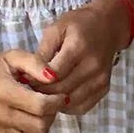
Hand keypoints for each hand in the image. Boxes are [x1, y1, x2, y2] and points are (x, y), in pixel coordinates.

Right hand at [0, 47, 66, 132]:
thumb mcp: (14, 56)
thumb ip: (36, 63)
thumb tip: (54, 78)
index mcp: (4, 92)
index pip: (41, 106)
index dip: (57, 102)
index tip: (59, 96)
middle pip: (40, 126)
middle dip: (51, 115)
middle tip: (49, 105)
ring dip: (42, 130)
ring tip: (39, 116)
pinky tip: (28, 127)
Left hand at [20, 0, 126, 115]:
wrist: (107, 27)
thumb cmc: (78, 25)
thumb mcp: (56, 29)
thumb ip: (43, 51)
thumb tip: (30, 74)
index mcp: (78, 47)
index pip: (53, 74)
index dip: (36, 79)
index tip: (26, 77)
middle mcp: (92, 66)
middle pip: (61, 90)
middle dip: (42, 92)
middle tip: (30, 87)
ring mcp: (100, 79)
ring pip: (71, 101)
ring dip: (53, 101)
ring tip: (43, 92)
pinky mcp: (104, 88)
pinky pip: (82, 106)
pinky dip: (67, 106)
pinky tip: (58, 96)